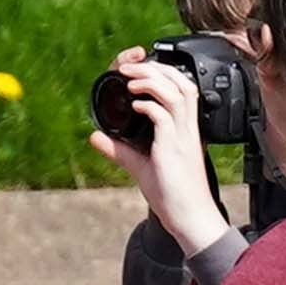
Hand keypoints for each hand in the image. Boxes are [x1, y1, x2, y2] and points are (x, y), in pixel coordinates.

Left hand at [90, 51, 223, 250]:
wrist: (190, 217)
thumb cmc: (173, 194)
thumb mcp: (139, 165)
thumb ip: (119, 149)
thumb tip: (95, 136)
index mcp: (183, 128)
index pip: (181, 88)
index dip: (164, 71)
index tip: (140, 67)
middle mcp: (186, 129)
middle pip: (182, 82)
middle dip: (156, 68)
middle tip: (129, 67)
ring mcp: (182, 137)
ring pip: (176, 93)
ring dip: (152, 81)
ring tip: (130, 80)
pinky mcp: (174, 149)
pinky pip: (165, 118)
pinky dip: (149, 106)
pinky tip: (135, 105)